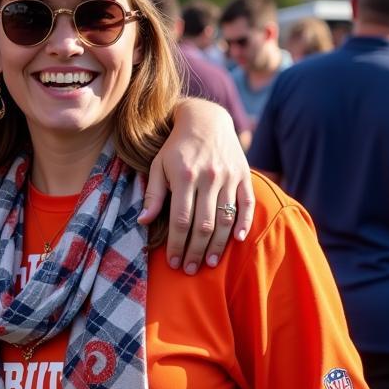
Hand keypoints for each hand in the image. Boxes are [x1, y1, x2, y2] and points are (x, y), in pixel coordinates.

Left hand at [139, 99, 253, 271]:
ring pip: (226, 218)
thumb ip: (153, 194)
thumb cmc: (176, 147)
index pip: (180, 220)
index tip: (173, 262)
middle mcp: (208, 177)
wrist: (205, 119)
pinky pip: (246, 203)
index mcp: (184, 176)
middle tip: (190, 269)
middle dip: (196, 251)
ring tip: (210, 263)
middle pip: (204, 224)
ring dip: (218, 245)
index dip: (177, 244)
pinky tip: (237, 241)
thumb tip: (142, 222)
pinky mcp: (244, 175)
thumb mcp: (158, 166)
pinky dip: (243, 223)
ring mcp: (229, 176)